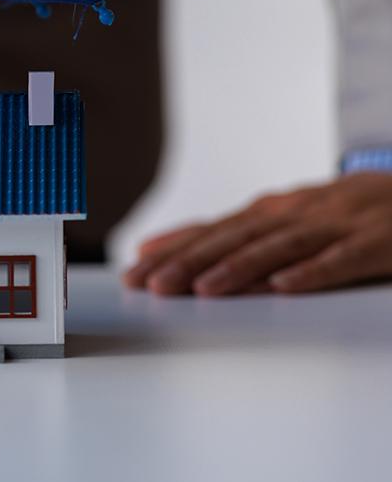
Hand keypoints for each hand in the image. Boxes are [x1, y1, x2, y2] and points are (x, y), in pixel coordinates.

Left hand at [123, 173, 391, 295]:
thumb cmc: (339, 215)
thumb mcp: (280, 220)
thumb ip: (224, 236)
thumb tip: (156, 247)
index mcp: (270, 212)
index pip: (211, 232)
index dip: (170, 252)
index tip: (133, 272)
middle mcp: (294, 214)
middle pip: (235, 238)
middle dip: (190, 262)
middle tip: (153, 285)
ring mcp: (334, 226)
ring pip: (279, 246)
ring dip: (239, 267)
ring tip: (204, 289)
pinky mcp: (375, 242)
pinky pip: (341, 259)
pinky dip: (312, 272)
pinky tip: (285, 287)